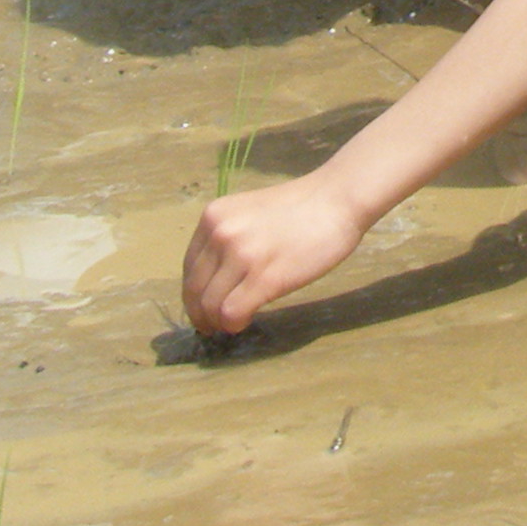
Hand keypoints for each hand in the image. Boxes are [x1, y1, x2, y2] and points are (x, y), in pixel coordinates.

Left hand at [182, 174, 371, 335]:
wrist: (337, 200)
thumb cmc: (300, 208)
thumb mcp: (247, 213)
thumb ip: (227, 239)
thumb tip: (213, 280)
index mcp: (213, 217)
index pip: (189, 268)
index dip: (194, 294)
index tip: (204, 307)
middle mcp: (221, 234)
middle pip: (195, 290)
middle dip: (201, 314)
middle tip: (212, 325)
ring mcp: (242, 256)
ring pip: (210, 306)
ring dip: (217, 322)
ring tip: (232, 322)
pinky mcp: (265, 277)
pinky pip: (232, 313)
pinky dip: (234, 324)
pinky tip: (246, 320)